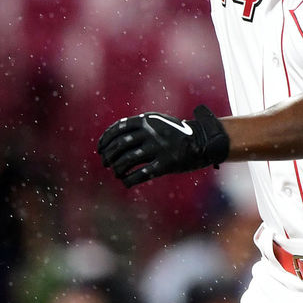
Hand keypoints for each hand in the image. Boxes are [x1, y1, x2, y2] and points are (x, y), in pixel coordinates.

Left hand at [97, 105, 229, 187]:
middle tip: (106, 163)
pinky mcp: (166, 164)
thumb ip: (138, 126)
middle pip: (120, 145)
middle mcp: (151, 133)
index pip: (118, 129)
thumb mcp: (157, 122)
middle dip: (109, 156)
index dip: (105, 140)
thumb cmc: (175, 132)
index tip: (100, 149)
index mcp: (147, 120)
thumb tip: (113, 136)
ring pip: (128, 160)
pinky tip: (125, 182)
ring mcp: (159, 148)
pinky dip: (129, 180)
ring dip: (117, 169)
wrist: (202, 140)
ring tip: (116, 173)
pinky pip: (142, 174)